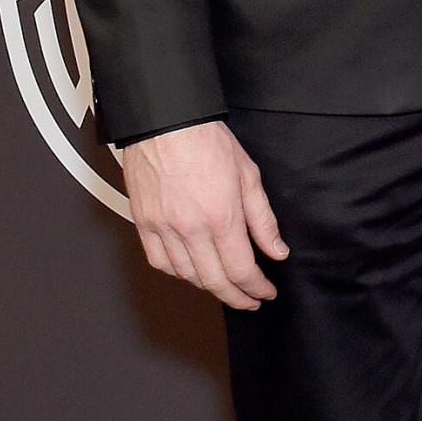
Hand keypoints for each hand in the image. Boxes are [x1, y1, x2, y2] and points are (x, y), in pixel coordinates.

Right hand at [121, 120, 287, 309]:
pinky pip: (160, 262)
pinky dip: (177, 273)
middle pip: (215, 281)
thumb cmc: (207, 139)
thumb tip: (277, 251)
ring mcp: (164, 228)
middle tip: (249, 300)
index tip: (266, 292)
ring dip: (209, 287)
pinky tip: (190, 271)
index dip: (256, 288)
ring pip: (187, 276)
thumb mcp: (248, 173)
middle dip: (236, 297)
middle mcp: (191, 229)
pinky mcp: (144, 224)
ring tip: (224, 285)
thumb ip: (263, 218)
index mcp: (221, 216)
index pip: (242, 270)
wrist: (166, 120)